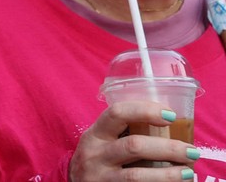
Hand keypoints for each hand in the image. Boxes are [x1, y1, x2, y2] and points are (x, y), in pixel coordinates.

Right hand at [68, 101, 198, 180]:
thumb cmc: (98, 160)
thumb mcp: (101, 142)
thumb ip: (123, 133)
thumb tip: (170, 126)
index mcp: (95, 134)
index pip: (117, 113)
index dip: (145, 111)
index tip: (171, 115)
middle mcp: (95, 154)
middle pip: (134, 146)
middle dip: (168, 148)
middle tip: (192, 151)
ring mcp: (101, 177)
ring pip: (137, 175)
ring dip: (168, 174)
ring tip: (188, 173)